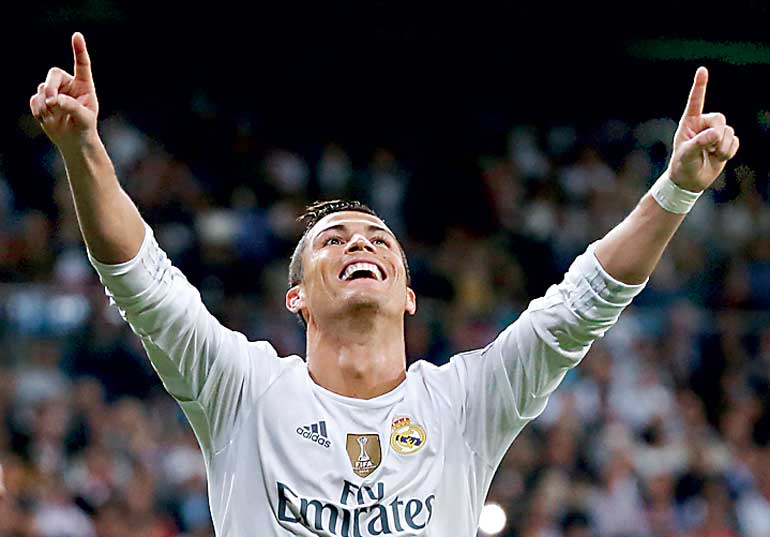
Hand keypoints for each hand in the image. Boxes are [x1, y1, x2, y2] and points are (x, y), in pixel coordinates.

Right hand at [29, 32, 98, 150]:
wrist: (73, 140)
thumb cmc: (84, 127)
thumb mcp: (85, 118)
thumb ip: (71, 106)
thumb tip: (53, 99)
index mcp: (84, 85)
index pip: (82, 65)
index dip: (79, 50)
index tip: (77, 36)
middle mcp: (68, 84)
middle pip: (53, 74)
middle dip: (50, 87)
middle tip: (51, 102)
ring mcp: (53, 91)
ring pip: (42, 88)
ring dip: (45, 104)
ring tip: (54, 116)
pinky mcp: (41, 100)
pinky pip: (34, 100)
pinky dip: (38, 110)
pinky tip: (47, 118)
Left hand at [668, 67, 738, 191]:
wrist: (690, 181)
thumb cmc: (682, 165)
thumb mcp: (686, 155)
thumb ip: (699, 143)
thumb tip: (716, 134)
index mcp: (689, 123)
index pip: (696, 102)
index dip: (700, 86)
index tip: (702, 70)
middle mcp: (703, 124)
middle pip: (720, 119)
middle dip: (718, 134)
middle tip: (710, 148)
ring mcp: (716, 133)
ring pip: (729, 132)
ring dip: (722, 147)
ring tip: (712, 155)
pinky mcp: (725, 142)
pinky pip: (735, 142)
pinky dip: (729, 152)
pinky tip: (718, 157)